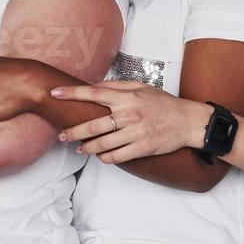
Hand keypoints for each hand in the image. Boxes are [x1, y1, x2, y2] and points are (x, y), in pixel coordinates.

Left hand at [50, 80, 210, 164]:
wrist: (187, 121)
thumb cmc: (163, 103)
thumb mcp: (141, 87)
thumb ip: (117, 86)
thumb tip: (94, 86)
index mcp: (127, 97)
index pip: (94, 93)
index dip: (72, 94)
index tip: (56, 94)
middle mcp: (129, 114)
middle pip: (93, 125)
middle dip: (73, 131)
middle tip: (62, 135)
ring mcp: (135, 133)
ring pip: (102, 144)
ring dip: (87, 148)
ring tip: (80, 148)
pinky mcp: (142, 148)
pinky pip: (116, 157)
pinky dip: (104, 158)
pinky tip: (100, 156)